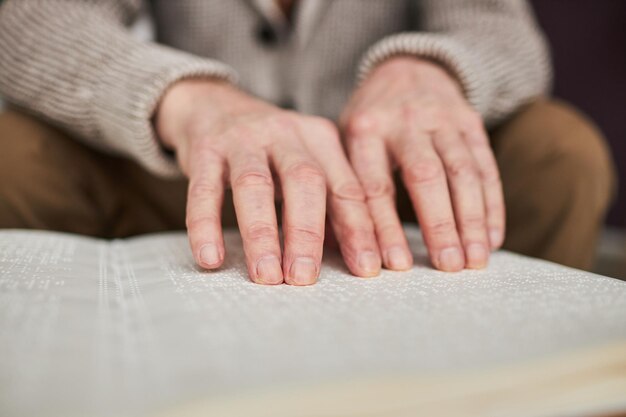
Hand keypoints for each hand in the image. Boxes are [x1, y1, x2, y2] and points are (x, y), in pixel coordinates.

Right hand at [156, 79, 380, 284]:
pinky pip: (204, 190)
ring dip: (262, 234)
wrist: (214, 105)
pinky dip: (206, 225)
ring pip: (254, 185)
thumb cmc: (270, 149)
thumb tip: (354, 255)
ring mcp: (243, 139)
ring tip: (266, 275)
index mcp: (321, 139)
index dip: (359, 229)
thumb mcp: (306, 162)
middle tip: (305, 277)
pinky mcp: (205, 149)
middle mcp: (286, 133)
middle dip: (307, 233)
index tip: (365, 269)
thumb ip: (330, 202)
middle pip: (305, 181)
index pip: (347, 187)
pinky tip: (210, 257)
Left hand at [341, 57, 504, 270]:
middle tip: (448, 266)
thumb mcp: (346, 139)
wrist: (408, 69)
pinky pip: (486, 166)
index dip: (386, 228)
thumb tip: (342, 247)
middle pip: (425, 176)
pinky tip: (492, 238)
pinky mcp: (471, 122)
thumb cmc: (370, 120)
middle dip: (439, 224)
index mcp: (365, 130)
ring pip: (462, 172)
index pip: (375, 186)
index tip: (395, 265)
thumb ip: (347, 183)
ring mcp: (442, 119)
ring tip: (475, 260)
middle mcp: (404, 121)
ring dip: (472, 219)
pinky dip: (491, 205)